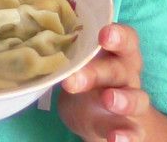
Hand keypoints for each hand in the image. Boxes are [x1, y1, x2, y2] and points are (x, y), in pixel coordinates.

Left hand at [59, 24, 155, 141]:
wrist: (100, 113)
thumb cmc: (86, 74)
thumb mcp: (77, 61)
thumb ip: (65, 52)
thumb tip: (31, 40)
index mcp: (115, 53)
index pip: (125, 39)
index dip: (117, 35)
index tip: (104, 35)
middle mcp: (126, 74)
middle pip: (117, 69)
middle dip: (96, 72)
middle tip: (73, 79)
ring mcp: (130, 100)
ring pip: (135, 99)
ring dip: (122, 100)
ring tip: (108, 100)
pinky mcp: (129, 126)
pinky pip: (133, 131)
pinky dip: (126, 136)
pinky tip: (115, 139)